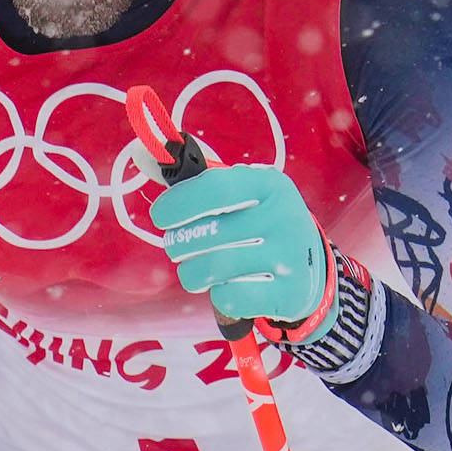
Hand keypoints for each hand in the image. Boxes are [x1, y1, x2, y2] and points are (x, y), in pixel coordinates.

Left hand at [150, 158, 334, 327]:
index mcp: (270, 184)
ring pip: (212, 268)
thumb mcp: (239, 194)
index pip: (214, 188)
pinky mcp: (289, 294)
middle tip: (179, 248)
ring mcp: (290, 258)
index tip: (161, 217)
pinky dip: (219, 296)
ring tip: (196, 271)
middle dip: (179, 245)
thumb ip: (192, 177)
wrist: (310, 270)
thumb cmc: (259, 225)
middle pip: (206, 233)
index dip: (178, 204)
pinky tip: (228, 287)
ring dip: (192, 273)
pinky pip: (230, 297)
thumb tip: (141, 153)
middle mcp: (285, 217)